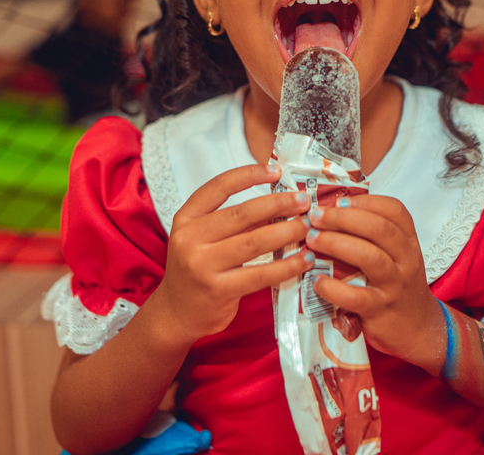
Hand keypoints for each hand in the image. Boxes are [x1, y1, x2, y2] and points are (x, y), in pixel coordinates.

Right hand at [148, 164, 312, 346]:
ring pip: (254, 242)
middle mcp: (190, 239)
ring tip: (307, 227)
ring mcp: (202, 265)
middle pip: (242, 213)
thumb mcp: (202, 238)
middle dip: (278, 204)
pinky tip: (304, 260)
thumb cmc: (196, 270)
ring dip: (287, 231)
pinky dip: (287, 265)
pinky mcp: (218, 290)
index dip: (249, 175)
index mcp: (186, 218)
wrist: (176, 312)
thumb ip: (232, 221)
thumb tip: (277, 201)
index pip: (219, 187)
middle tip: (303, 201)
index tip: (275, 171)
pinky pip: (261, 274)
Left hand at [304, 195, 445, 369]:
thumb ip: (373, 236)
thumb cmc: (398, 285)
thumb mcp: (396, 256)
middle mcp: (406, 259)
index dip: (365, 201)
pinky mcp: (380, 309)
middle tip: (316, 216)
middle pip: (380, 229)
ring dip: (337, 244)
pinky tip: (317, 281)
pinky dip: (333, 287)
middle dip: (343, 218)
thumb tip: (332, 211)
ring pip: (370, 257)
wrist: (419, 328)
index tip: (338, 200)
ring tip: (312, 240)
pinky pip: (355, 296)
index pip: (394, 210)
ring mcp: (395, 285)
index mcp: (408, 241)